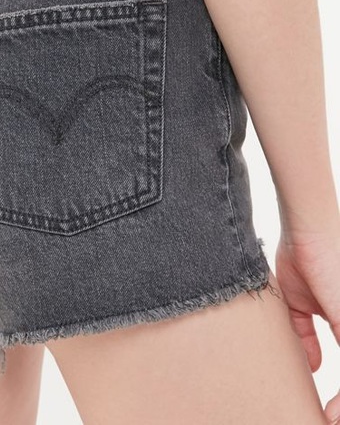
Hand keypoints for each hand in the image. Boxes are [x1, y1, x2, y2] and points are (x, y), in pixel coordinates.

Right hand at [275, 230, 339, 422]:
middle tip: (323, 420)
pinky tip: (330, 414)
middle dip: (338, 406)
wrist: (308, 231)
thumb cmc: (303, 255)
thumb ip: (307, 334)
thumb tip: (312, 365)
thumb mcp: (299, 302)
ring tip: (325, 421)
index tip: (322, 413)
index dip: (338, 398)